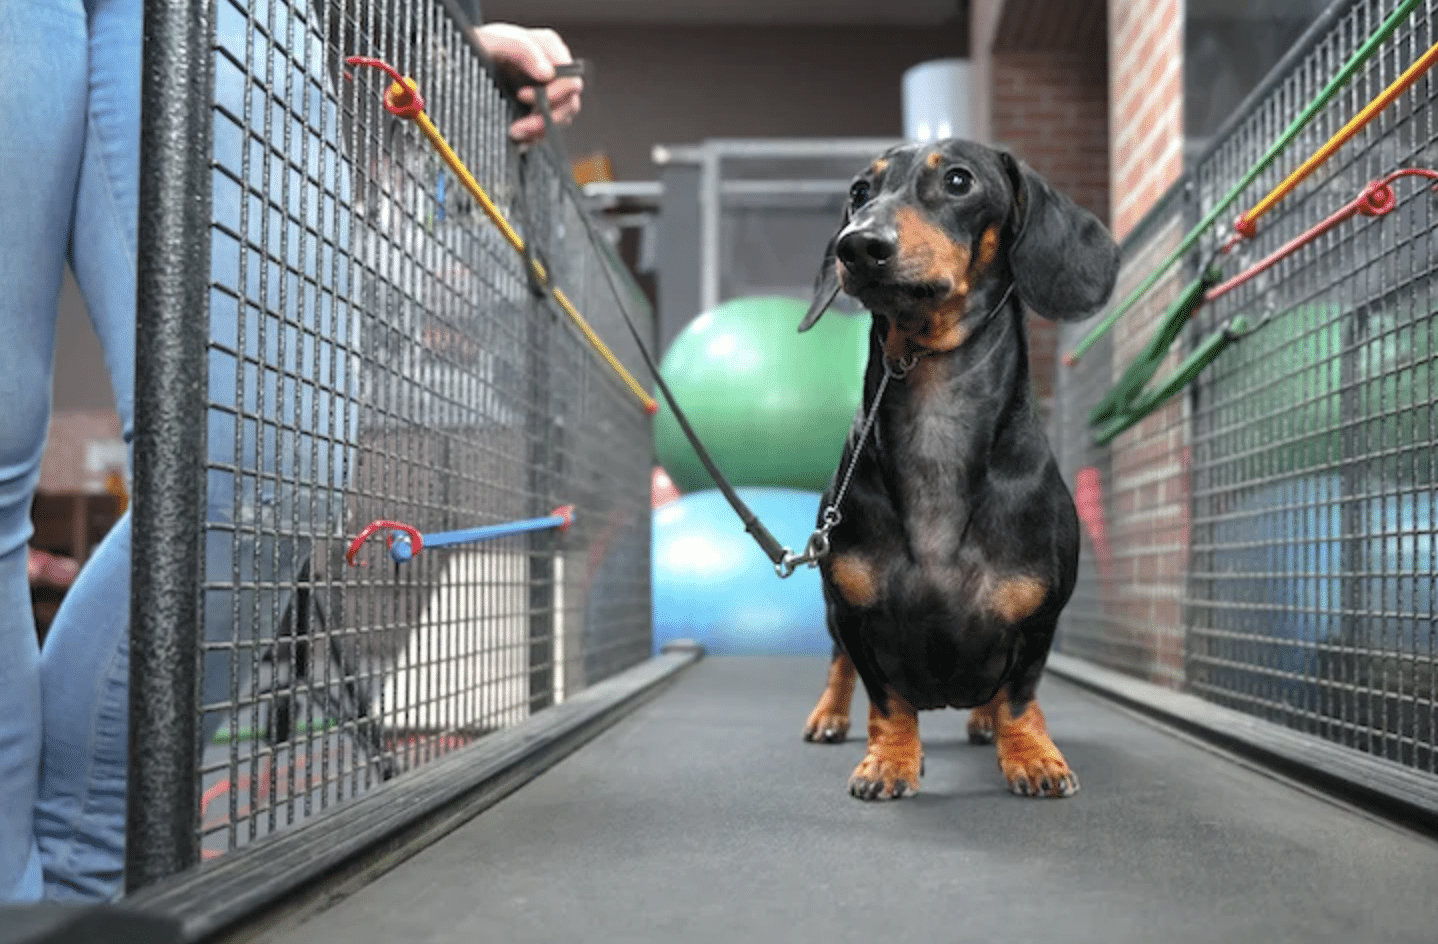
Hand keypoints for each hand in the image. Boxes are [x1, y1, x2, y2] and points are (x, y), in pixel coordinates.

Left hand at [470, 23, 582, 142]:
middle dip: (545, 118)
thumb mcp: (496, 41)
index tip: (522, 96)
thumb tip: (548, 73)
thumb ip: (524, 50)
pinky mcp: (539, 108)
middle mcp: (553, 69)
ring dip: (539, 129)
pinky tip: (516, 132)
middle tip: (518, 126)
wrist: (460, 63)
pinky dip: (533, 135)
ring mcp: (548, 90)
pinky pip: (549, 128)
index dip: (553, 92)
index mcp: (549, 48)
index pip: (570, 78)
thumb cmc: (478, 45)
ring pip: (562, 118)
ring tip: (515, 132)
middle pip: (569, 102)